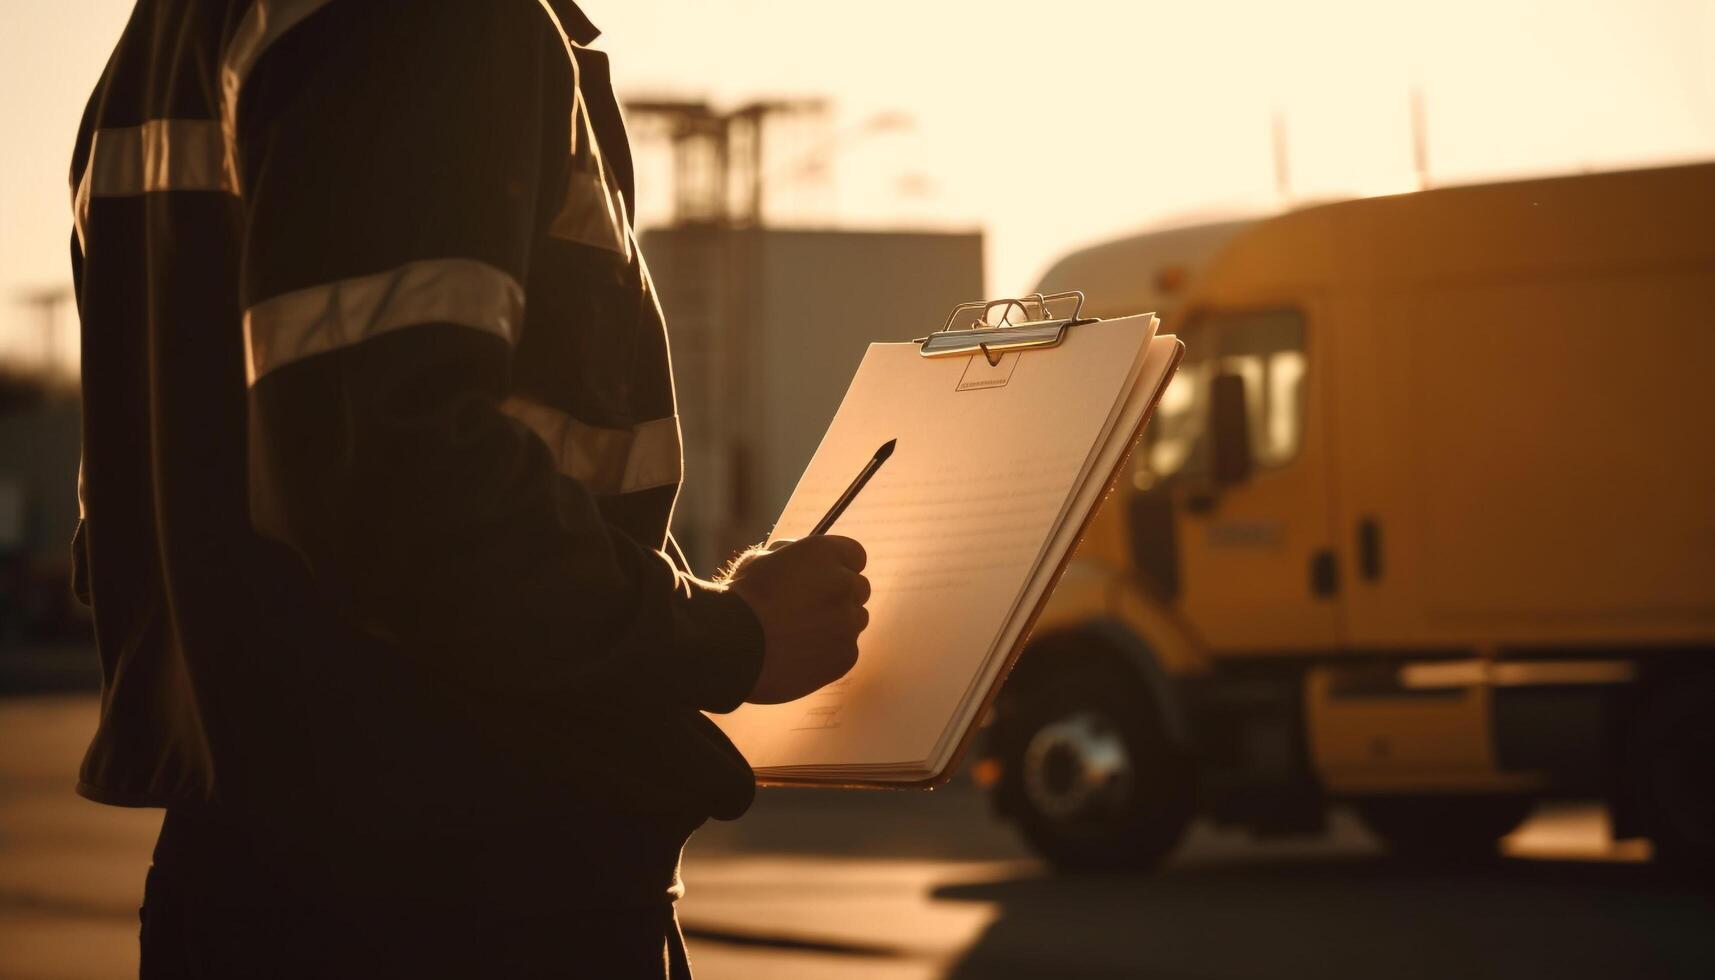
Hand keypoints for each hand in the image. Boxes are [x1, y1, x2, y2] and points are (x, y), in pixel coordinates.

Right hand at [724, 536, 869, 703]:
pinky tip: (801, 655)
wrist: (729, 646)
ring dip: (837, 624)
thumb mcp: (760, 560)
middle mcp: (843, 584)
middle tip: (810, 608)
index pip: (855, 555)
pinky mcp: (846, 656)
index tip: (826, 578)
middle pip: (859, 588)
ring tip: (801, 635)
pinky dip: (830, 653)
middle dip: (839, 595)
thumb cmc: (740, 600)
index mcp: (824, 553)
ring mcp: (847, 622)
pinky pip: (846, 651)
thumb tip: (805, 561)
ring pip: (855, 621)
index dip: (839, 566)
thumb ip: (792, 556)